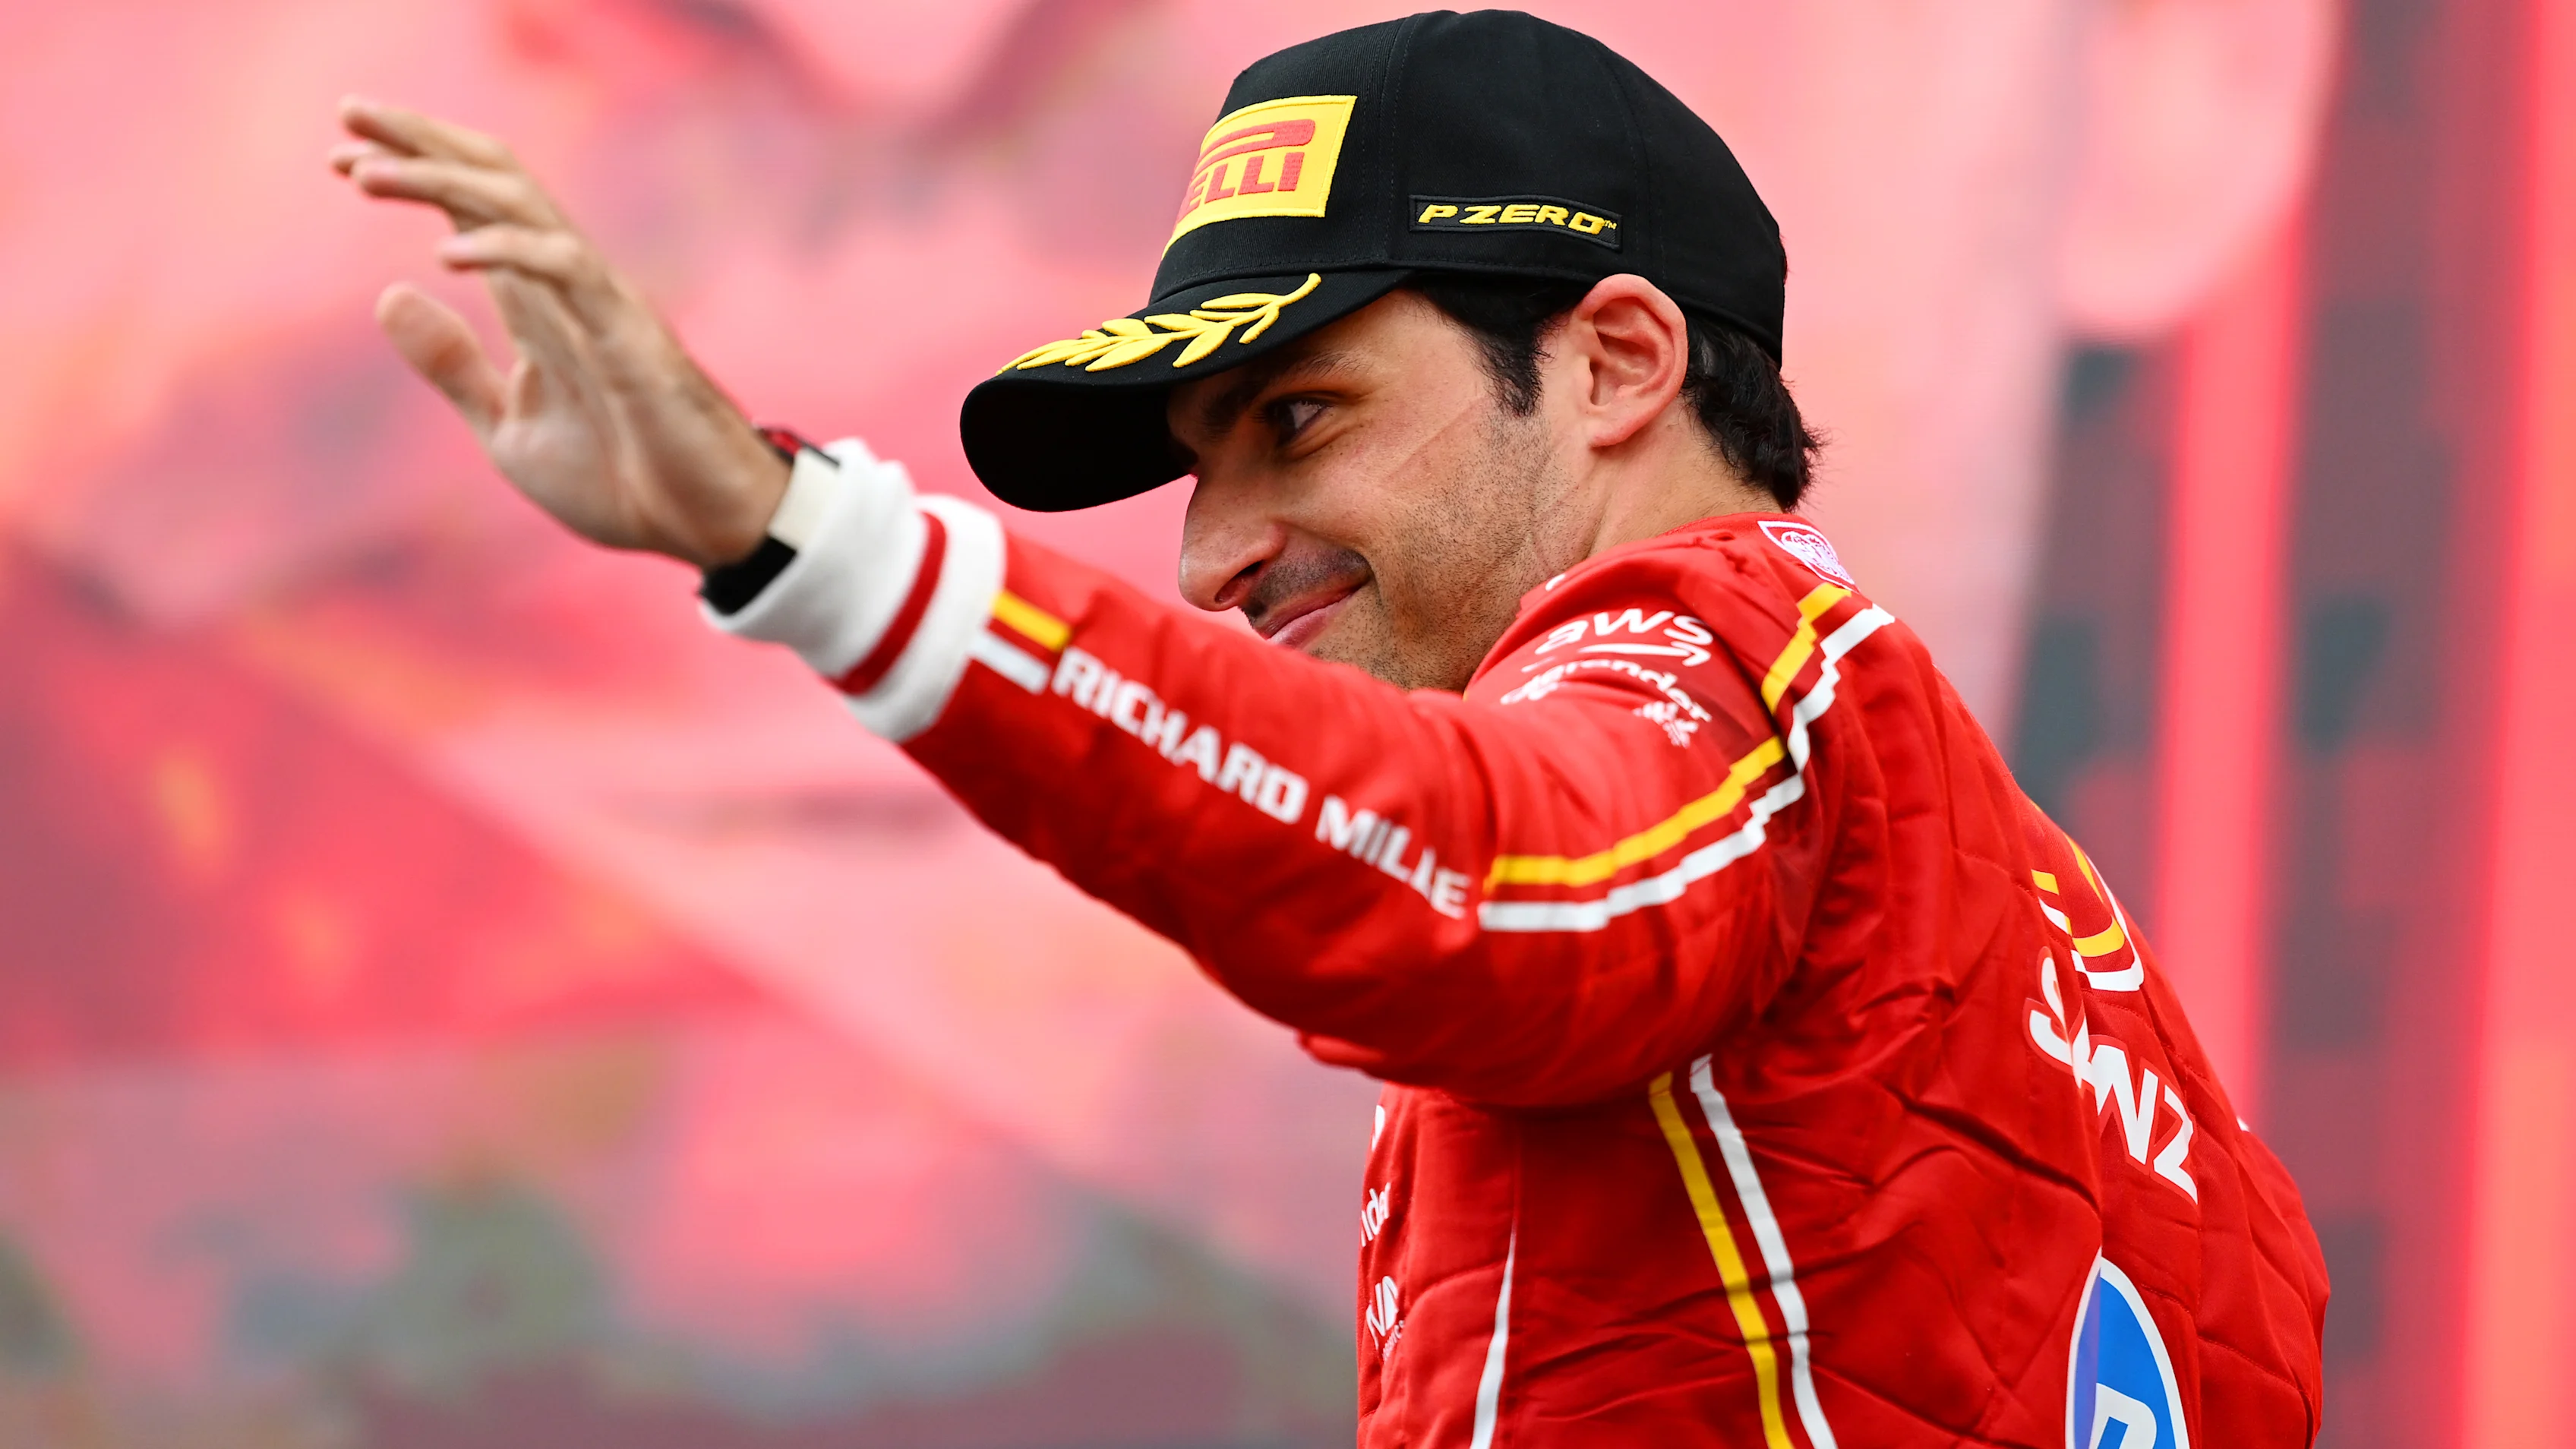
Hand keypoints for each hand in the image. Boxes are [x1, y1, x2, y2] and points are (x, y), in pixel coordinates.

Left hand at [331, 97, 787, 566]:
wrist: (705, 528)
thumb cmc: (625, 481)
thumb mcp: (511, 428)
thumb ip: (454, 367)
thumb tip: (387, 294)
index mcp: (538, 305)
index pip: (471, 209)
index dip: (411, 171)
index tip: (339, 156)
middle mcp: (568, 287)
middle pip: (494, 179)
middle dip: (421, 140)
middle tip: (347, 112)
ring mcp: (600, 304)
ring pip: (523, 205)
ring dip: (443, 178)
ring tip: (368, 173)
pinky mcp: (629, 337)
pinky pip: (566, 268)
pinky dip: (507, 250)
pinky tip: (446, 255)